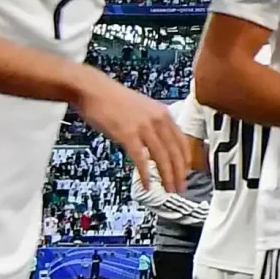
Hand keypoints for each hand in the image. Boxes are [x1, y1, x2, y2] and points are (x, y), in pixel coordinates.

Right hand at [74, 69, 192, 193]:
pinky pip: (141, 159)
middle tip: (180, 187)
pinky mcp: (127, 134)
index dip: (186, 160)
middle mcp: (158, 120)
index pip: (182, 141)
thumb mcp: (143, 108)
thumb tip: (161, 144)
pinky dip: (145, 174)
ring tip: (169, 189)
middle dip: (179, 173)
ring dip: (167, 176)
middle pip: (175, 152)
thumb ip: (155, 124)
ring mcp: (143, 127)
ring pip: (162, 157)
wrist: (93, 89)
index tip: (187, 173)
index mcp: (163, 114)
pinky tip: (147, 184)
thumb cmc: (113, 99)